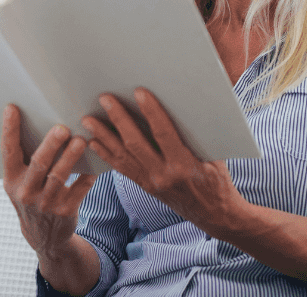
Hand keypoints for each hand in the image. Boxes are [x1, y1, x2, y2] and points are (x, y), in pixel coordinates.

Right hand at [1, 104, 96, 257]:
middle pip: (38, 163)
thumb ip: (25, 160)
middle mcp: (26, 191)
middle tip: (62, 128)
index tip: (12, 108)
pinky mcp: (65, 210)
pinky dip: (88, 175)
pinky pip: (80, 189)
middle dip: (50, 145)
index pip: (8, 151)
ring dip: (71, 157)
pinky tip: (95, 163)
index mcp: (11, 179)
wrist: (43, 236)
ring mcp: (45, 203)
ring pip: (59, 176)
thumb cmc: (32, 196)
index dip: (9, 130)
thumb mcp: (20, 183)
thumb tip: (40, 121)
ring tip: (81, 141)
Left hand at [82, 87, 242, 234]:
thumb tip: (182, 106)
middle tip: (104, 99)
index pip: (163, 134)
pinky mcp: (145, 187)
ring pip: (122, 157)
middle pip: (135, 143)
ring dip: (103, 136)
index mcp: (184, 165)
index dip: (151, 112)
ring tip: (88, 120)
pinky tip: (94, 142)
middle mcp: (163, 176)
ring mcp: (151, 183)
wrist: (214, 215)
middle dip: (118, 119)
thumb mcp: (214, 157)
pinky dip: (107, 154)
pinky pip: (122, 169)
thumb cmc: (218, 181)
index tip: (139, 92)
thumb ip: (196, 136)